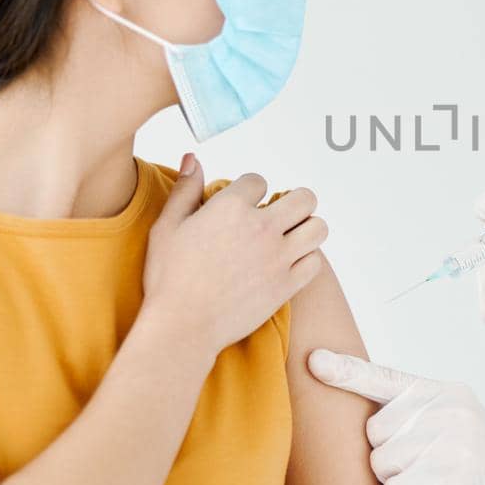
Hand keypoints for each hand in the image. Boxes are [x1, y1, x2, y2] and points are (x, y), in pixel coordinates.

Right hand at [141, 154, 327, 357]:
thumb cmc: (168, 278)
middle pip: (304, 198)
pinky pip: (315, 262)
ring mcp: (278, 257)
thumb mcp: (166, 227)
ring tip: (289, 237)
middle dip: (294, 202)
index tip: (243, 206)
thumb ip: (185, 189)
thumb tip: (194, 158)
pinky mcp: (287, 285)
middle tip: (280, 215)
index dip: (250, 191)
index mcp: (231, 207)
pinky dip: (306, 260)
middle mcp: (261, 227)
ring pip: (317, 228)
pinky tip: (288, 263)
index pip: (259, 181)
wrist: (182, 326)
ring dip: (306, 229)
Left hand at [305, 349, 484, 484]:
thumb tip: (368, 426)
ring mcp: (447, 443)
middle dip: (387, 457)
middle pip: (373, 433)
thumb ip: (420, 414)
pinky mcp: (445, 480)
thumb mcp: (462, 422)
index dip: (344, 371)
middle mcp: (445, 410)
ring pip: (379, 464)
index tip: (312, 361)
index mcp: (444, 392)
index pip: (386, 379)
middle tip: (424, 468)